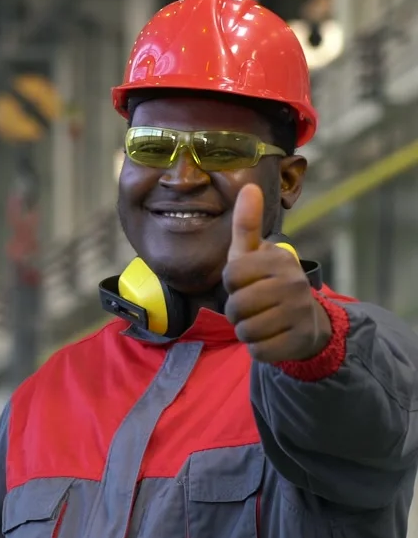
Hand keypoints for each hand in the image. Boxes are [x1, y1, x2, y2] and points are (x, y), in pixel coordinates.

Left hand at [223, 184, 330, 362]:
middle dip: (236, 312)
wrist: (306, 321)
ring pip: (246, 330)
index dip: (231, 284)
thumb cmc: (269, 283)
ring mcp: (299, 313)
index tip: (245, 283)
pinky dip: (258, 348)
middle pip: (236, 306)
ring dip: (246, 331)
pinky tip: (270, 338)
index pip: (231, 275)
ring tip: (259, 322)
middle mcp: (293, 284)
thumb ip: (248, 224)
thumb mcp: (255, 254)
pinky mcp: (300, 340)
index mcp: (279, 259)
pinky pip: (259, 351)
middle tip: (251, 308)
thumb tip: (248, 186)